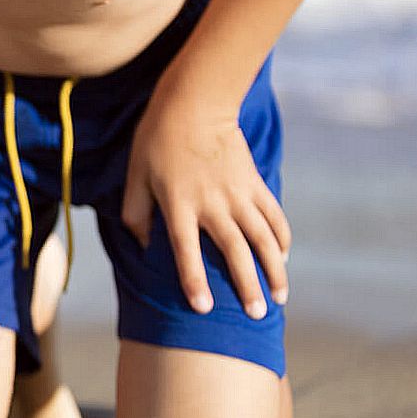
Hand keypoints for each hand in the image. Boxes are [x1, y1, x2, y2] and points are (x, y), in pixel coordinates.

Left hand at [121, 95, 290, 318]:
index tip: (205, 308)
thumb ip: (136, 214)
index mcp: (179, 204)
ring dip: (274, 270)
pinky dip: (281, 238)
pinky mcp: (255, 183)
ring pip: (263, 239)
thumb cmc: (156, 140)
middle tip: (258, 314)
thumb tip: (143, 247)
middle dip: (248, 286)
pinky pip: (273, 216)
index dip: (195, 281)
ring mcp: (238, 194)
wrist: (195, 102)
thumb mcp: (135, 176)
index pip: (186, 251)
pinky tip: (282, 257)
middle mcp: (213, 203)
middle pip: (236, 252)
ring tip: (280, 297)